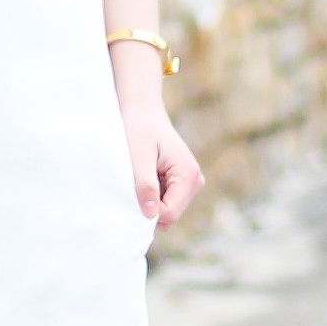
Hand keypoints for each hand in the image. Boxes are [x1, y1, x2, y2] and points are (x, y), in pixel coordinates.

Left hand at [119, 94, 203, 228]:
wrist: (143, 110)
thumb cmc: (139, 128)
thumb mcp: (139, 157)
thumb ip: (146, 185)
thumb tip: (151, 215)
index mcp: (189, 174)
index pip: (169, 213)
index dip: (147, 211)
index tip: (131, 194)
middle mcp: (195, 180)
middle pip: (170, 214)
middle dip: (150, 205)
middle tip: (135, 181)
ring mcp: (190, 182)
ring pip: (167, 209)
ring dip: (150, 199)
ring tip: (141, 175)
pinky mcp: (182, 182)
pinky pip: (165, 200)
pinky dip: (152, 193)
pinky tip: (145, 174)